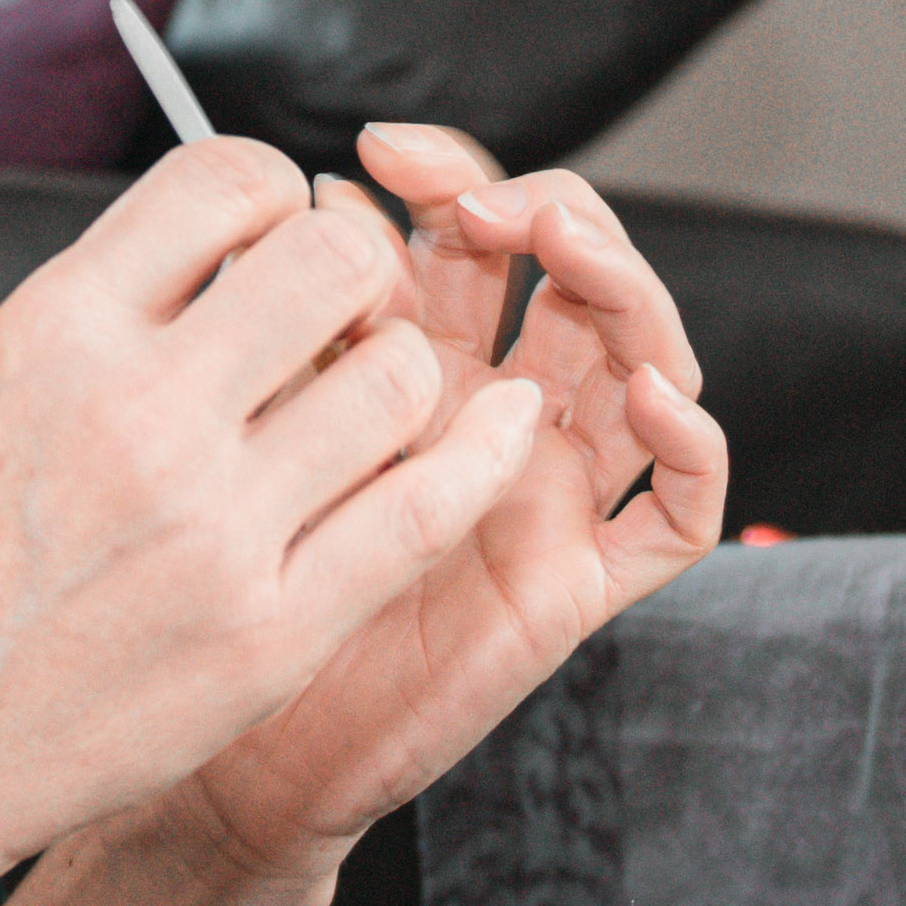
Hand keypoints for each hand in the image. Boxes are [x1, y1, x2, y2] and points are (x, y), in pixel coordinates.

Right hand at [0, 135, 559, 905]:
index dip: (278, 196)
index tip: (274, 242)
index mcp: (54, 326)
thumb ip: (115, 311)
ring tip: (372, 409)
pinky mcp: (267, 636)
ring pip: (402, 378)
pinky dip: (484, 457)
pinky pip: (425, 511)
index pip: (228, 176)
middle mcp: (137, 411)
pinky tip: (505, 431)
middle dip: (359, 275)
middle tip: (344, 324)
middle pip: (338, 259)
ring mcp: (209, 530)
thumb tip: (244, 238)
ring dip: (406, 375)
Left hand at [137, 126, 727, 887]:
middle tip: (477, 204)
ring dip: (624, 287)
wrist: (226, 752)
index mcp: (422, 361)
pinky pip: (675, 515)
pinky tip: (650, 397)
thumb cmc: (217, 591)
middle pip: (573, 275)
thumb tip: (319, 198)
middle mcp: (501, 412)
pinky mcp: (579, 582)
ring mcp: (551, 491)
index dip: (446, 176)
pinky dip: (689, 445)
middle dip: (542, 211)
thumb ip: (299, 324)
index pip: (475, 233)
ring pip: (642, 360)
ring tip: (568, 251)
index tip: (376, 153)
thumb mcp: (252, 425)